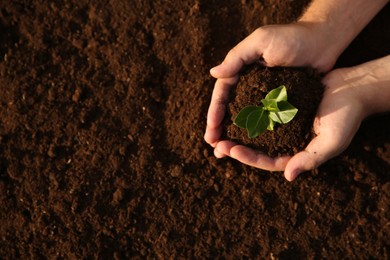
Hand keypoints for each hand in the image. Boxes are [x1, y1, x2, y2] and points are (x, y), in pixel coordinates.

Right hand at [204, 23, 336, 147]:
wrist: (323, 42)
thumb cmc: (292, 37)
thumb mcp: (262, 41)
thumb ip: (237, 57)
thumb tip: (213, 73)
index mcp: (241, 70)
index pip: (223, 94)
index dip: (215, 112)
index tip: (210, 131)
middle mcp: (250, 85)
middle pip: (230, 109)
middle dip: (220, 128)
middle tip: (214, 146)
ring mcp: (265, 95)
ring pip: (246, 118)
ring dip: (235, 135)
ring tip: (226, 152)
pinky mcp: (281, 103)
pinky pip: (266, 120)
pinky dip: (256, 133)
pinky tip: (251, 147)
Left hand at [212, 55, 389, 180]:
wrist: (353, 88)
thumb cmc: (347, 116)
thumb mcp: (331, 141)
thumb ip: (311, 159)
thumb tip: (289, 177)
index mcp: (295, 153)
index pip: (266, 160)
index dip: (247, 157)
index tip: (229, 149)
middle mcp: (285, 140)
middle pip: (255, 147)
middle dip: (234, 146)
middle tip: (214, 143)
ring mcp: (282, 123)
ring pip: (253, 130)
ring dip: (235, 129)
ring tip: (216, 127)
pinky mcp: (280, 106)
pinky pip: (259, 110)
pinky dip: (246, 110)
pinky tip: (230, 106)